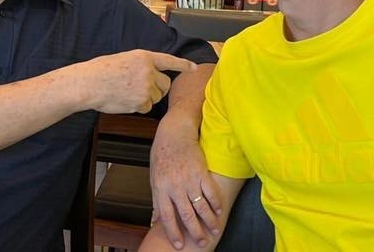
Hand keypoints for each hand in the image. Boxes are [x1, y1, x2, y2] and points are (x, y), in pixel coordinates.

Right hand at [82, 50, 195, 113]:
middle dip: (159, 88)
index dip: (183, 65)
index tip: (194, 68)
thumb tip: (151, 75)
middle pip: (165, 84)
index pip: (168, 60)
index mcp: (144, 57)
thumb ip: (140, 65)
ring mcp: (145, 86)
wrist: (88, 84)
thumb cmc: (101, 71)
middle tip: (143, 89)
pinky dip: (139, 107)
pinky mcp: (141, 101)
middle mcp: (148, 70)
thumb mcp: (124, 59)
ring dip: (146, 98)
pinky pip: (147, 107)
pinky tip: (125, 100)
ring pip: (156, 97)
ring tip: (127, 92)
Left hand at [150, 113, 221, 248]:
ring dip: (209, 221)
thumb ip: (156, 200)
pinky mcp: (202, 172)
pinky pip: (211, 192)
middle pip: (186, 215)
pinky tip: (219, 211)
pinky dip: (216, 203)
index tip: (180, 245)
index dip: (174, 233)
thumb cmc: (162, 154)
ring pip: (201, 206)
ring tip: (215, 230)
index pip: (167, 217)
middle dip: (195, 232)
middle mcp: (175, 186)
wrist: (174, 133)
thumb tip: (155, 220)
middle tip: (202, 243)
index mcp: (161, 189)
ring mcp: (189, 179)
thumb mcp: (154, 177)